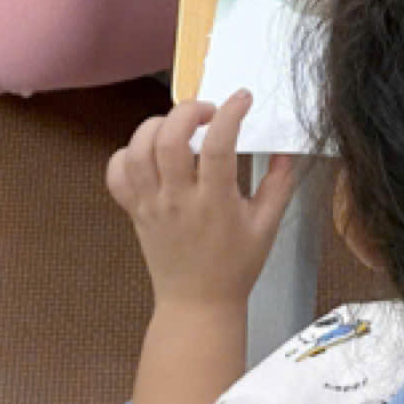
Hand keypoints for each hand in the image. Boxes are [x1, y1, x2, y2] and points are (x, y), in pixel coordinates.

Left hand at [106, 91, 298, 309]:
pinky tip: (149, 152)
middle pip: (169, 140)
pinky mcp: (134, 211)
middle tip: (207, 112)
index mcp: (215, 203)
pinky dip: (127, 153)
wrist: (197, 305)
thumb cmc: (235, 267)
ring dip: (156, 126)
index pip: (218, 146)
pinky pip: (117, 174)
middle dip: (188, 111)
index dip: (231, 114)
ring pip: (138, 151)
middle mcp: (178, 200)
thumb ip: (279, 184)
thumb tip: (286, 149)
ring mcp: (151, 205)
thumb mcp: (267, 226)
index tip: (243, 98)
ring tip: (177, 126)